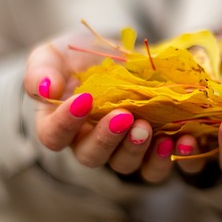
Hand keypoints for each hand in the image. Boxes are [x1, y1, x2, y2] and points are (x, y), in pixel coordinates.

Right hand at [23, 31, 174, 183]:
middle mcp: (89, 144)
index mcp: (60, 125)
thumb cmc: (79, 58)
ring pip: (126, 164)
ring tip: (148, 127)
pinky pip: (158, 165)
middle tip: (123, 116)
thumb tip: (45, 88)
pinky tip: (181, 139)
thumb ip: (41, 70)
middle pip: (92, 156)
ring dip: (138, 149)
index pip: (54, 136)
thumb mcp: (54, 55)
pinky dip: (170, 157)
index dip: (66, 123)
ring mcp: (122, 149)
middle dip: (108, 139)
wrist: (117, 57)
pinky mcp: (151, 149)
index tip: (83, 99)